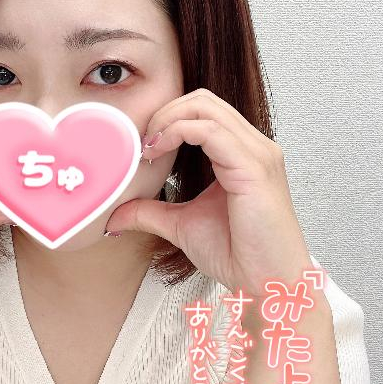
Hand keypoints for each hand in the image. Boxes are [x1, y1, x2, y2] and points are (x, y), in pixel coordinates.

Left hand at [104, 88, 313, 297]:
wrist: (267, 284)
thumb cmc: (239, 255)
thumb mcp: (182, 225)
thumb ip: (151, 212)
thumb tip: (115, 215)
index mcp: (243, 153)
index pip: (203, 110)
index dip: (168, 118)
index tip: (143, 146)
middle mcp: (255, 146)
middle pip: (203, 100)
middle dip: (164, 113)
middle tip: (142, 142)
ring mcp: (258, 153)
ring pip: (205, 107)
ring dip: (167, 121)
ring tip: (148, 147)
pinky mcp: (254, 168)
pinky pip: (210, 131)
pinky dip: (177, 132)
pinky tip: (159, 153)